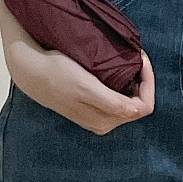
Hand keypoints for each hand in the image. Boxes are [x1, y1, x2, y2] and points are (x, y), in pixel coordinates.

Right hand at [0, 0, 155, 135]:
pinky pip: (118, 104)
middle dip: (143, 82)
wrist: (33, 72)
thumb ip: (114, 103)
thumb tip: (139, 110)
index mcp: (106, 119)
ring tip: (128, 63)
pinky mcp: (91, 114)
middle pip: (139, 105)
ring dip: (134, 84)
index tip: (141, 59)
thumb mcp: (88, 87)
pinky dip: (124, 88)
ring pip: (130, 104)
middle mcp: (104, 124)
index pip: (144, 106)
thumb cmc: (60, 75)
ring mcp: (97, 120)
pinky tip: (118, 74)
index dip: (149, 82)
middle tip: (136, 57)